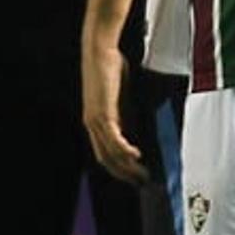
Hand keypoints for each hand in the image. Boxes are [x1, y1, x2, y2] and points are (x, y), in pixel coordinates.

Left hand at [81, 41, 146, 183]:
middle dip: (125, 174)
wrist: (99, 51)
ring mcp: (95, 120)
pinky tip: (136, 156)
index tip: (135, 176)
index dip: (119, 168)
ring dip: (128, 166)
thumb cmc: (110, 68)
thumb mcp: (120, 97)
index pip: (105, 154)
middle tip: (142, 183)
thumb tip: (134, 131)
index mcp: (96, 122)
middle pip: (106, 159)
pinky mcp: (102, 113)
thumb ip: (125, 114)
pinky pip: (113, 139)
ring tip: (143, 175)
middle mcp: (92, 124)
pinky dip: (125, 150)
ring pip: (110, 153)